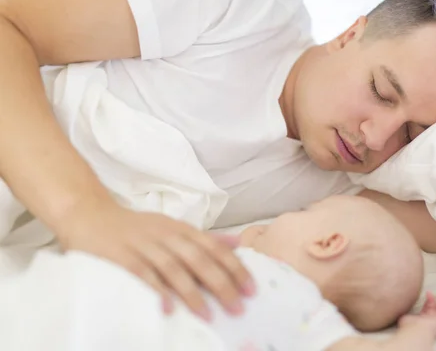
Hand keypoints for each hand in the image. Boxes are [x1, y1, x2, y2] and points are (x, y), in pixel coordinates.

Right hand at [57, 201, 254, 319]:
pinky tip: (168, 308)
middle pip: (199, 259)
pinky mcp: (120, 256)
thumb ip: (202, 238)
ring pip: (173, 268)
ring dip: (192, 293)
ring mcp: (143, 245)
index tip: (251, 289)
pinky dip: (155, 290)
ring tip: (208, 315)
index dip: (234, 268)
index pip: (214, 248)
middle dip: (221, 284)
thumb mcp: (172, 226)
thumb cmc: (135, 227)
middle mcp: (165, 235)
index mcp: (181, 229)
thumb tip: (237, 244)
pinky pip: (141, 274)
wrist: (90, 214)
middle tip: (237, 307)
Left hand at [399, 291, 435, 336]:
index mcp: (421, 320)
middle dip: (433, 300)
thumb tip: (401, 308)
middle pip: (434, 308)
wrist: (418, 330)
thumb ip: (405, 312)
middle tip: (432, 292)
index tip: (427, 294)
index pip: (426, 310)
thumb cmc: (410, 326)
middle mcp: (430, 321)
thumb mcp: (405, 317)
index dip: (427, 302)